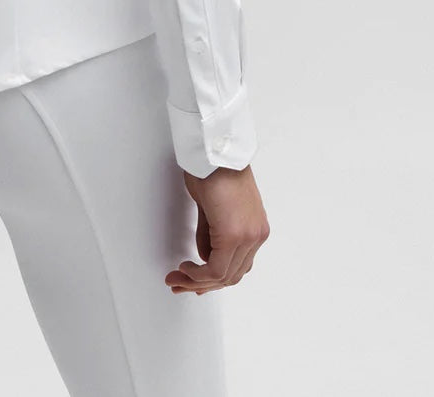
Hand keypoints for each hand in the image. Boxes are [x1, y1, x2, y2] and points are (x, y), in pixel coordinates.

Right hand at [164, 162, 269, 293]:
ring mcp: (249, 236)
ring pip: (224, 275)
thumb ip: (212, 235)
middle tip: (180, 284)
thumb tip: (204, 256)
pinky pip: (217, 267)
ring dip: (197, 281)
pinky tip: (185, 268)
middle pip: (231, 275)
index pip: (238, 267)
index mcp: (255, 228)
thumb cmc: (213, 167)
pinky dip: (199, 273)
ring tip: (177, 279)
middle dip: (203, 284)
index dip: (214, 279)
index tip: (195, 281)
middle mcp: (256, 235)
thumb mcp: (212, 207)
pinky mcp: (236, 234)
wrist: (215, 150)